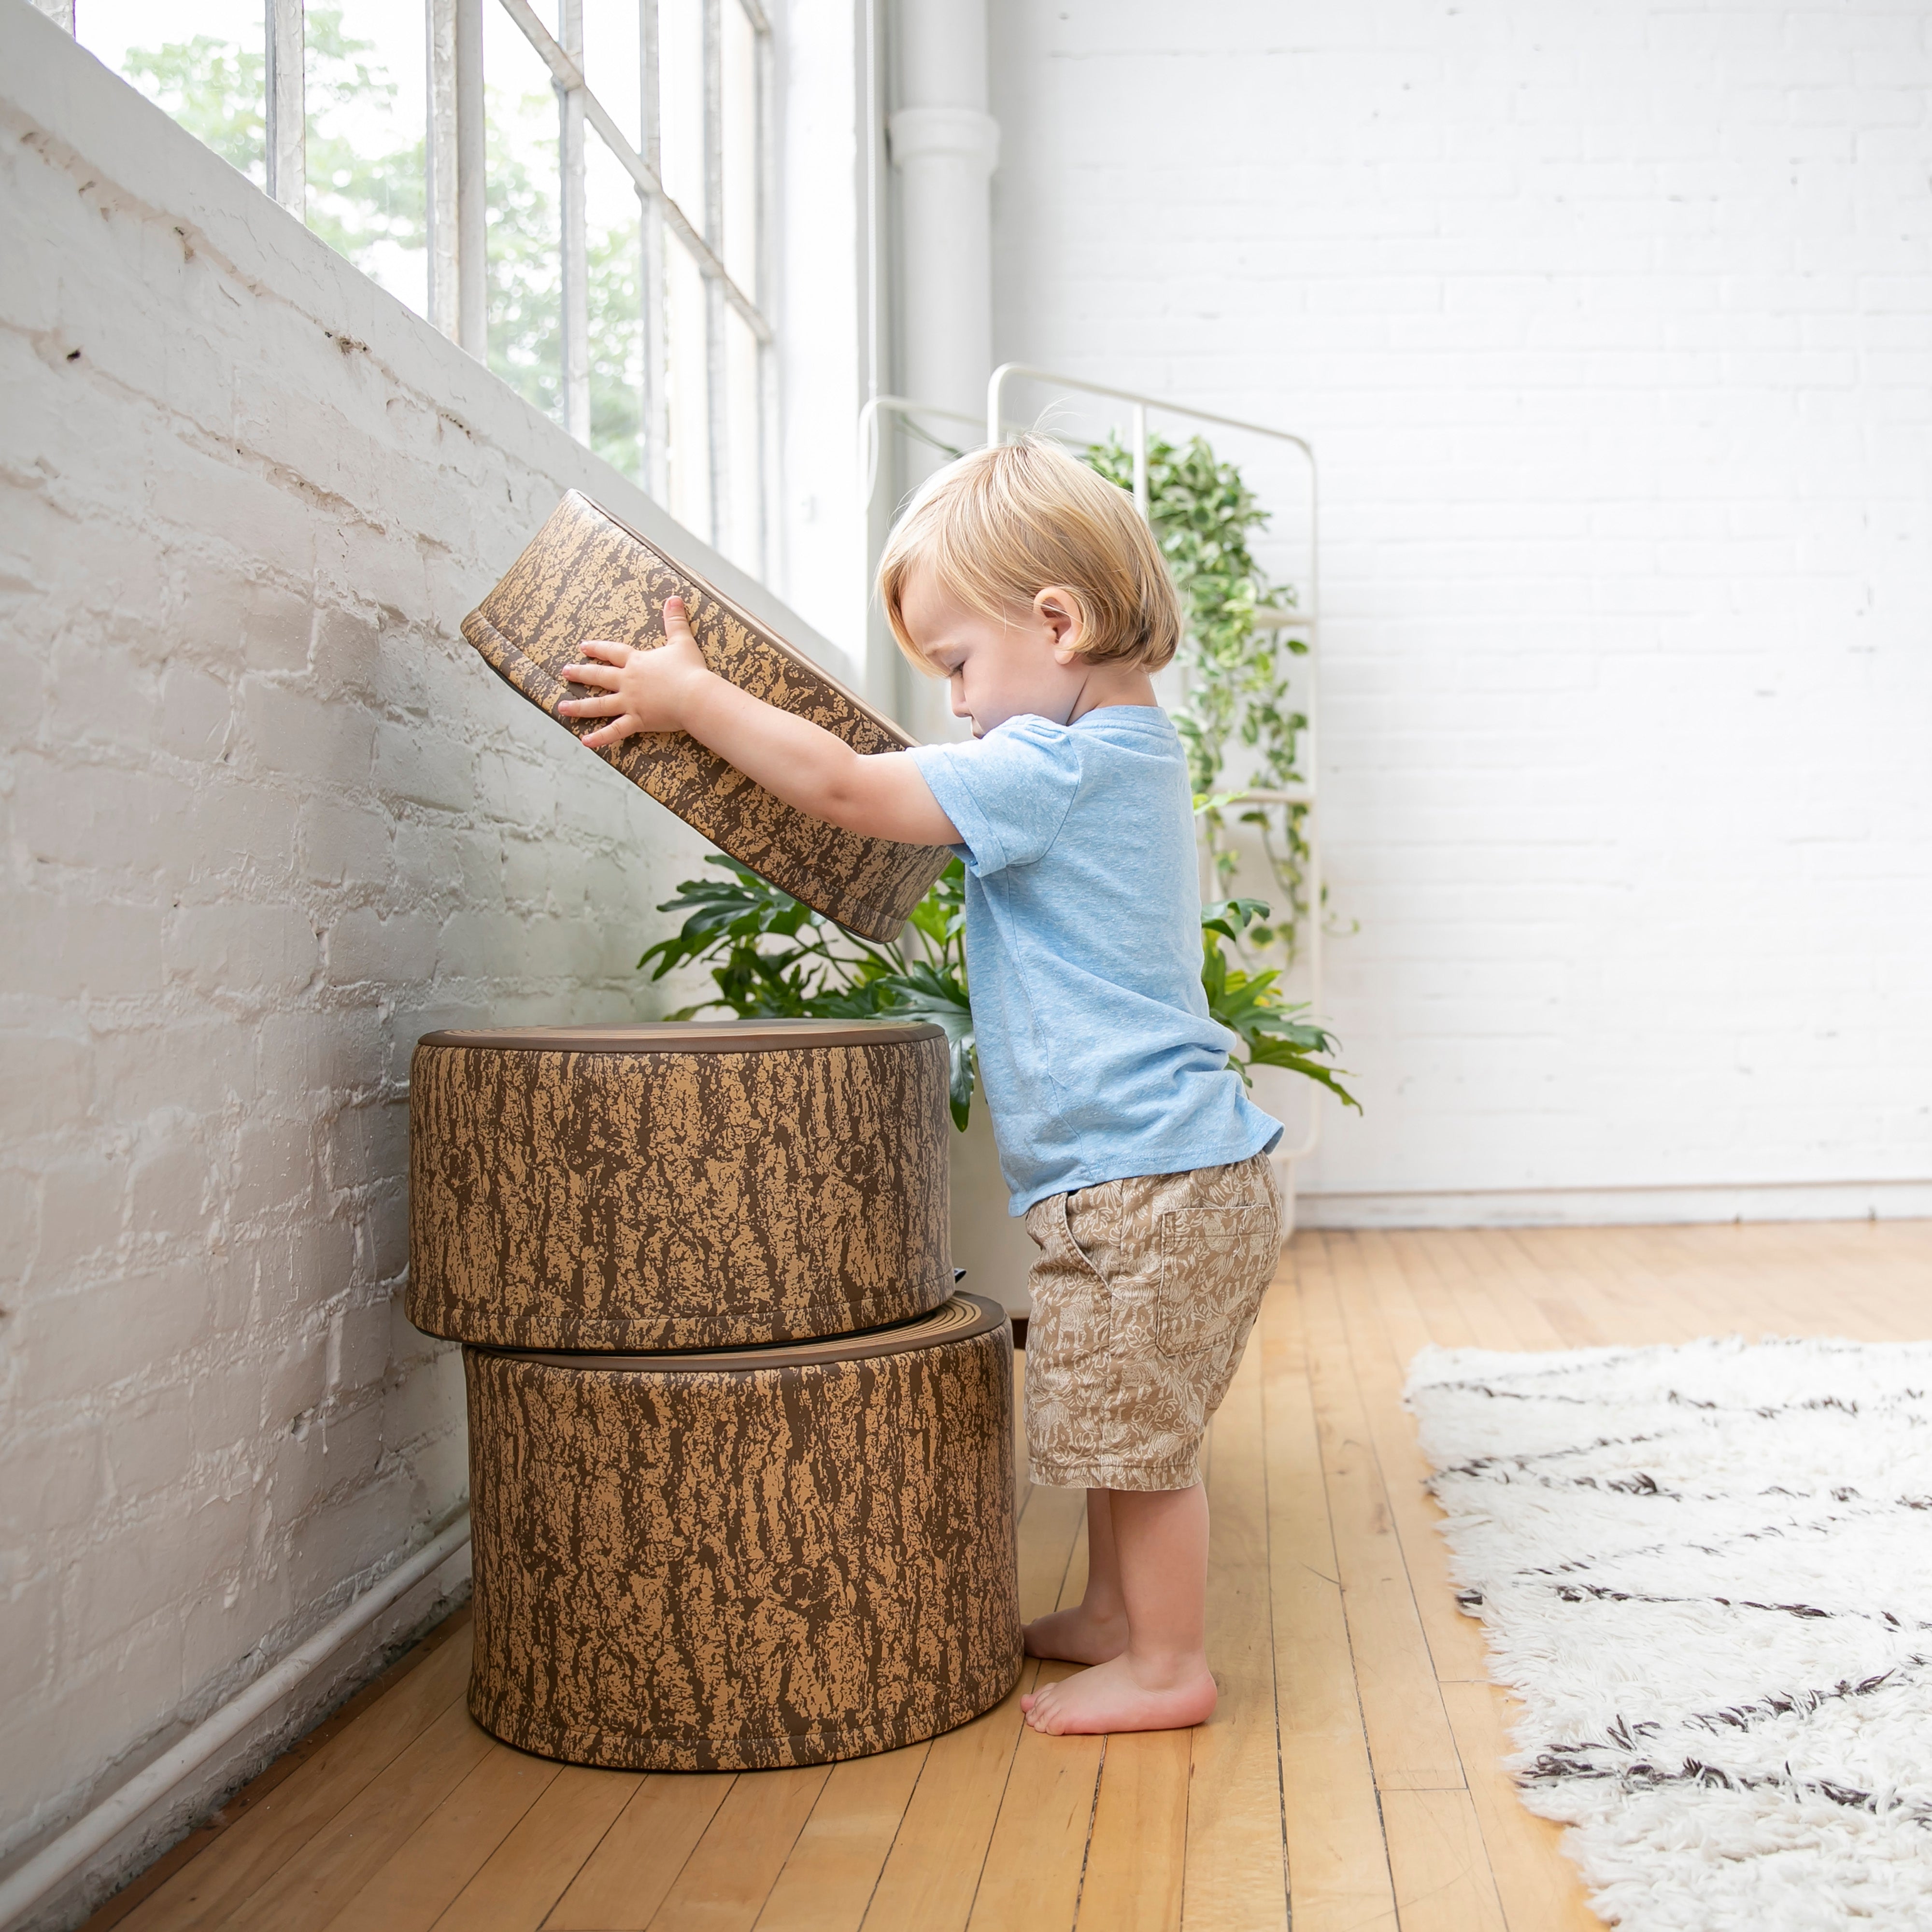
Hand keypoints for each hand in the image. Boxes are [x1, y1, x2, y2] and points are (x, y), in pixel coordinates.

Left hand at [558, 596, 711, 748]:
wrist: (695, 695)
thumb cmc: (690, 670)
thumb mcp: (682, 641)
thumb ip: (675, 620)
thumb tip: (674, 598)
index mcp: (637, 662)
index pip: (612, 652)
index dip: (597, 649)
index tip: (583, 647)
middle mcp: (628, 681)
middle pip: (599, 676)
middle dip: (581, 674)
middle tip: (565, 672)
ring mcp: (630, 702)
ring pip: (599, 704)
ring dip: (579, 706)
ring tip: (563, 707)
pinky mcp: (638, 720)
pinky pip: (615, 730)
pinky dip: (600, 737)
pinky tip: (585, 741)